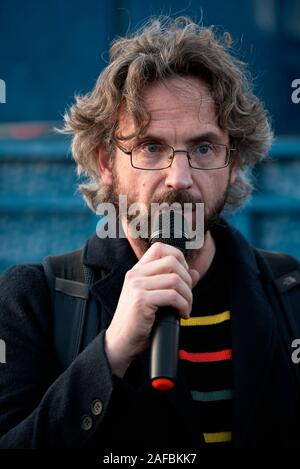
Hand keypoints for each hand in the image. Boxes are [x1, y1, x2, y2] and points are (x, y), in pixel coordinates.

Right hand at [104, 242, 199, 376]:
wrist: (120, 343)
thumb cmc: (139, 322)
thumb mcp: (156, 298)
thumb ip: (173, 283)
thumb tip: (195, 272)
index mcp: (137, 271)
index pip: (160, 248)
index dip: (178, 257)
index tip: (183, 277)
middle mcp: (135, 275)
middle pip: (172, 261)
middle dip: (188, 280)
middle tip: (188, 297)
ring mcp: (137, 286)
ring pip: (175, 280)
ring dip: (188, 296)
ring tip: (186, 308)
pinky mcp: (141, 300)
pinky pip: (173, 296)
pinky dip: (184, 306)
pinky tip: (182, 315)